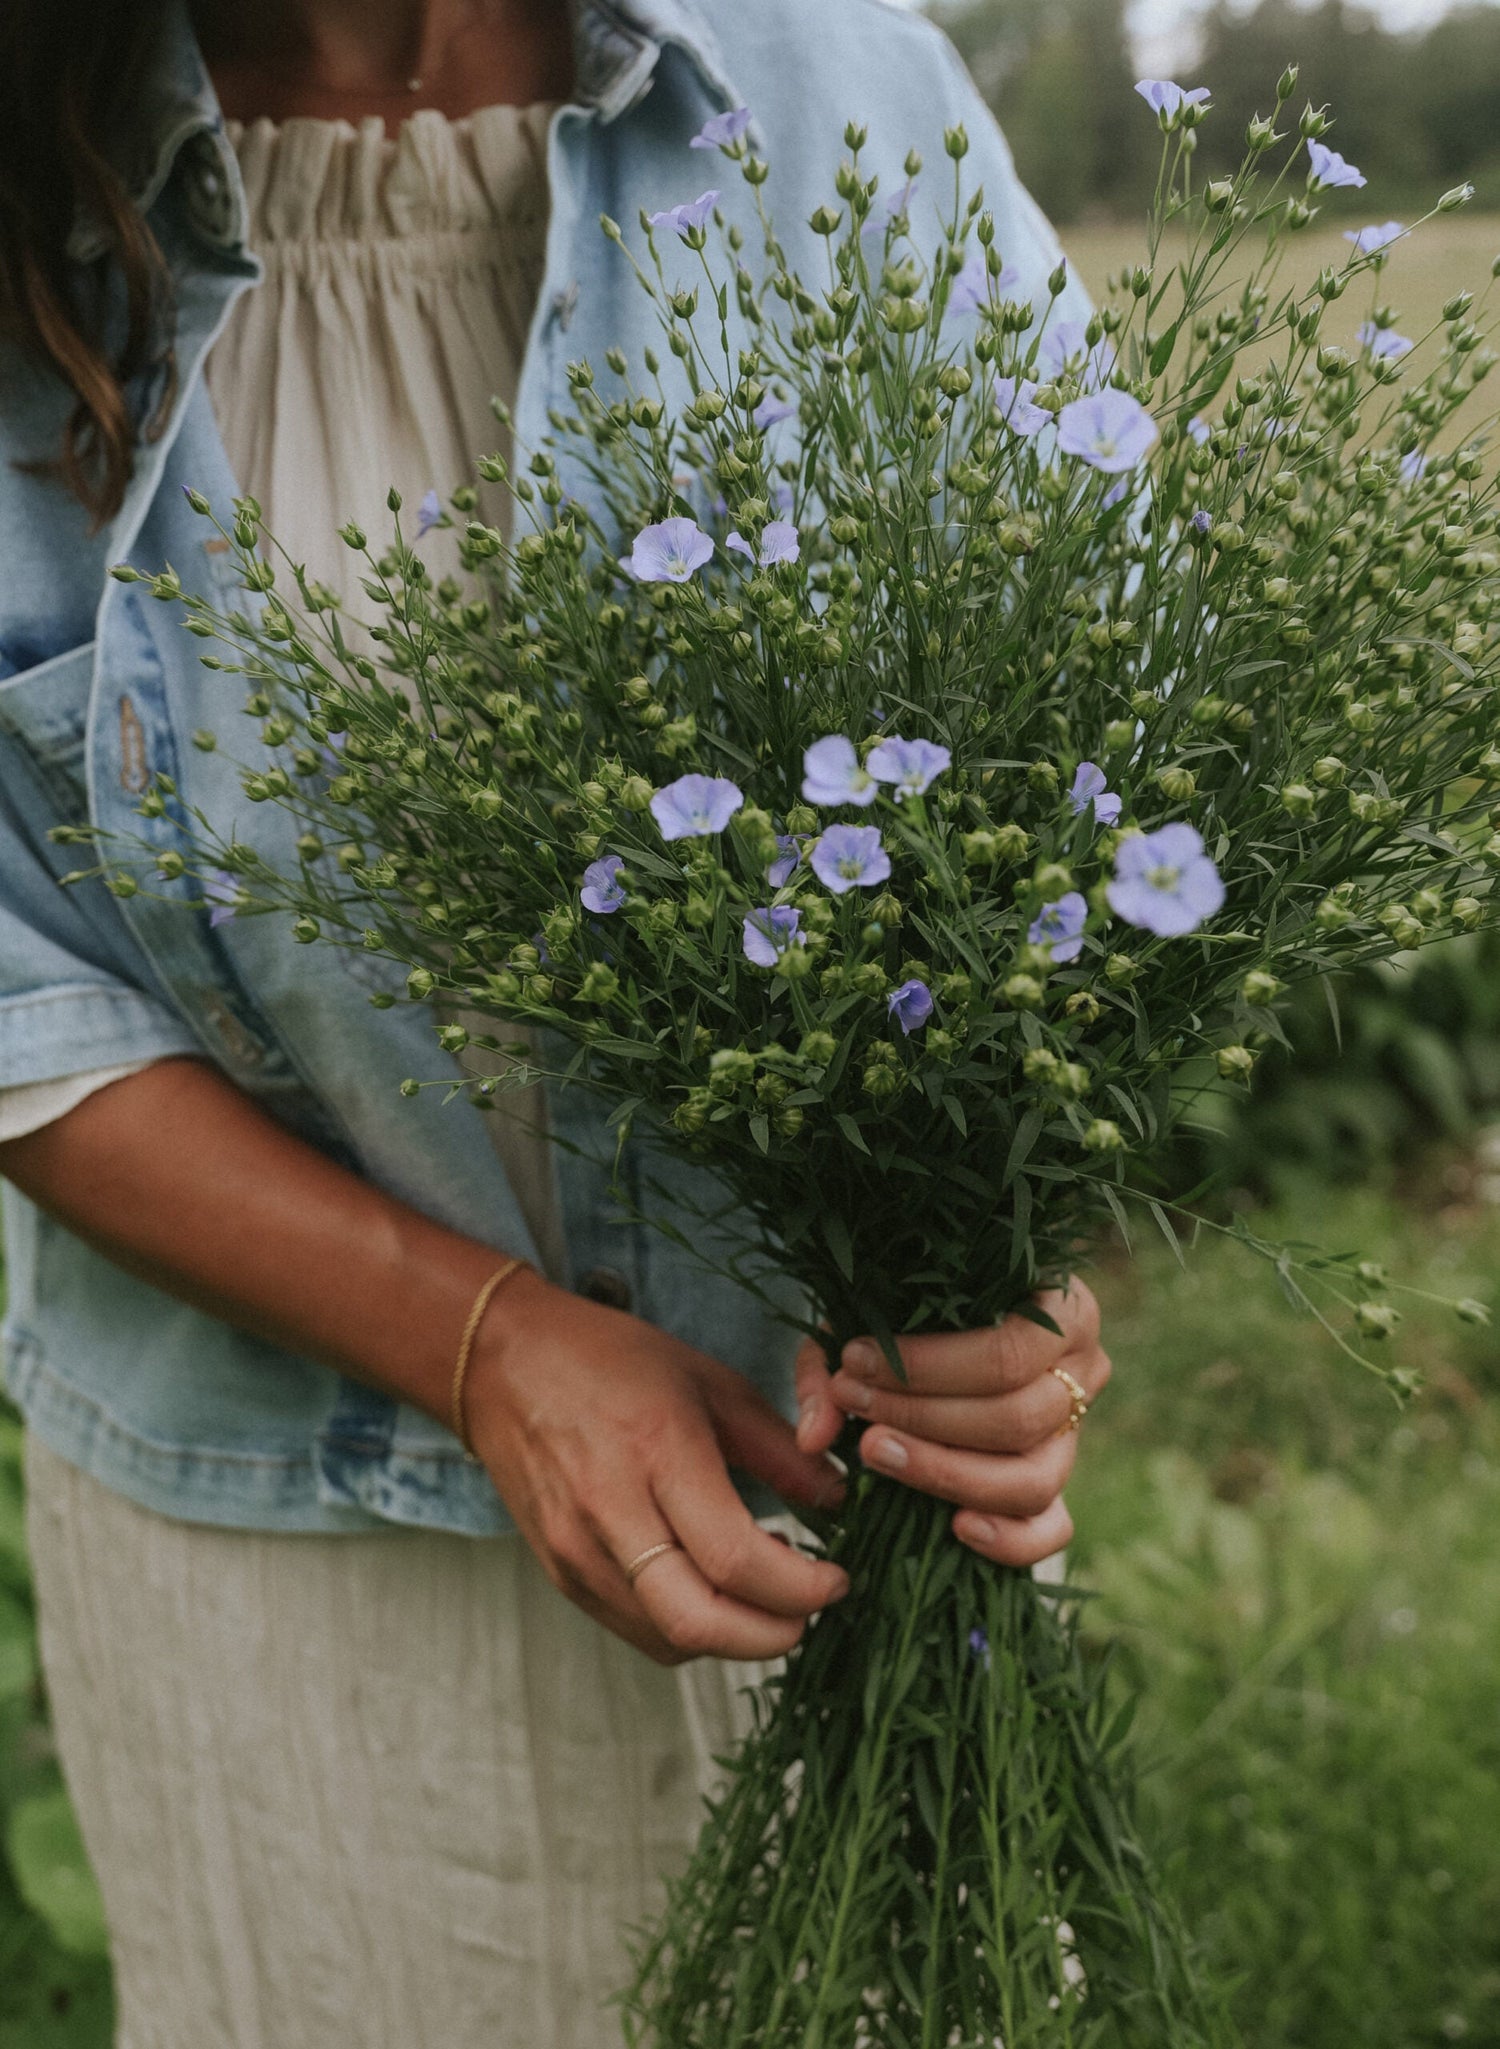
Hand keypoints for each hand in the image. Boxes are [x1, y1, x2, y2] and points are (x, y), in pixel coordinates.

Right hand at [464, 1271, 849, 1664]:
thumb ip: (776, 1446)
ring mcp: (576, 1551)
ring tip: (765, 1594)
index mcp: (656, 1450)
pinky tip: (713, 1590)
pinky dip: (688, 1628)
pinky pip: (636, 1630)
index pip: (733, 1558)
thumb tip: (836, 1498)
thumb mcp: (708, 1381)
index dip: (798, 1588)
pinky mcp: (560, 1574)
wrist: (500, 1364)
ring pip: (668, 1639)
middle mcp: (610, 1511)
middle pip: (698, 1623)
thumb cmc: (608, 1359)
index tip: (836, 1579)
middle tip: (810, 1611)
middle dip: (771, 1635)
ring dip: (732, 1636)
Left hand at [793, 1282, 1109, 1568]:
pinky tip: (955, 1528)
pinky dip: (1008, 1539)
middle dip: (923, 1416)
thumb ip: (834, 1365)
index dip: (927, 1366)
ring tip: (873, 1453)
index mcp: (1062, 1310)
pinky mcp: (1058, 1490)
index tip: (855, 1360)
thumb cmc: (912, 1313)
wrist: (938, 1332)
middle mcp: (1084, 1372)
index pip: (1010, 1352)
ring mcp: (1074, 1437)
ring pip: (1031, 1479)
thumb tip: (815, 1436)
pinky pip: (1051, 1530)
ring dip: (944, 1472)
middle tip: (854, 1402)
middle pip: (1017, 1417)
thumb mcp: (873, 1315)